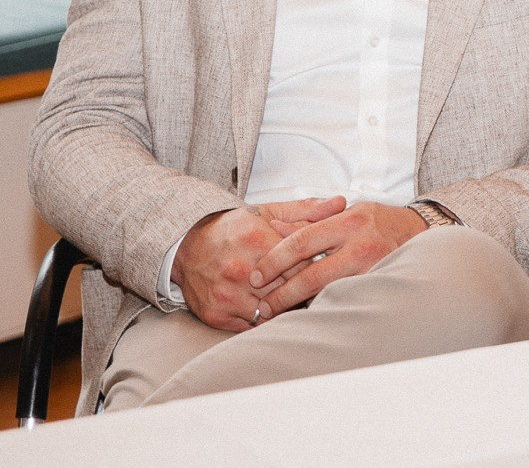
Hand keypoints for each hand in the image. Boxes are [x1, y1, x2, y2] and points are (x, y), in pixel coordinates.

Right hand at [172, 196, 346, 331]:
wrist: (186, 247)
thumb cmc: (233, 230)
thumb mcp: (267, 212)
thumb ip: (307, 210)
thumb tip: (341, 202)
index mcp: (256, 240)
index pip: (302, 266)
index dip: (315, 270)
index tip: (320, 271)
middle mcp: (240, 269)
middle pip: (288, 290)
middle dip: (302, 291)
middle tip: (311, 289)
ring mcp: (226, 294)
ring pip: (272, 312)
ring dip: (284, 308)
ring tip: (291, 300)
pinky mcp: (217, 315)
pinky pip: (252, 326)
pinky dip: (264, 320)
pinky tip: (268, 309)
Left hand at [253, 201, 429, 315]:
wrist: (421, 233)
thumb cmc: (377, 222)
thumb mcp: (344, 212)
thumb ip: (309, 220)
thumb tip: (273, 228)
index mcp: (347, 221)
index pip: (301, 241)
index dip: (274, 260)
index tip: (256, 274)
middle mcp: (360, 244)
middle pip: (311, 273)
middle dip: (282, 293)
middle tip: (263, 304)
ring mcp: (373, 269)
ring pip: (327, 293)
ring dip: (299, 307)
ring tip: (279, 315)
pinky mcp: (380, 287)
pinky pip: (346, 302)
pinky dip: (325, 310)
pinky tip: (309, 317)